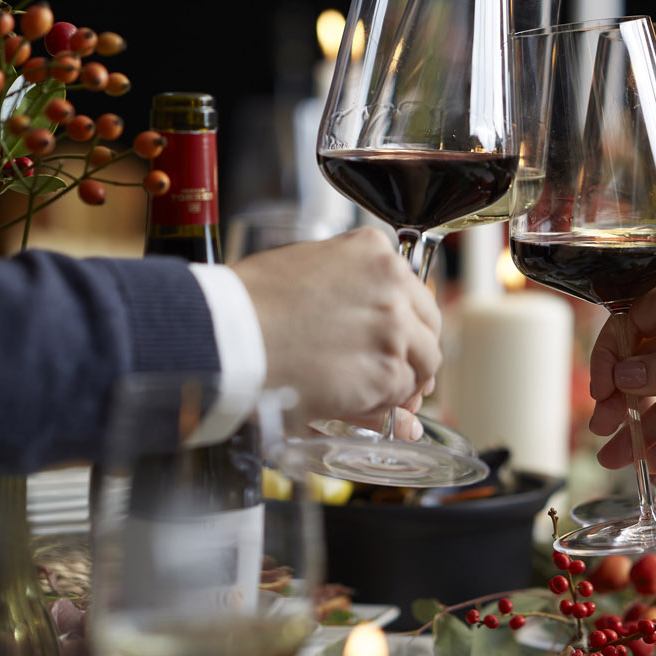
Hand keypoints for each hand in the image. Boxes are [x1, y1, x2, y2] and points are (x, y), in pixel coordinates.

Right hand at [232, 227, 441, 437]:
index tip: (392, 340)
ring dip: (400, 381)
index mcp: (372, 249)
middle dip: (411, 352)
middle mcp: (392, 282)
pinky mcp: (387, 370)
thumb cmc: (249, 305)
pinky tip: (352, 403)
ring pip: (423, 362)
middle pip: (428, 326)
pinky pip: (402, 395)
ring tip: (362, 392)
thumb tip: (377, 328)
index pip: (412, 291)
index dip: (404, 323)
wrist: (227, 335)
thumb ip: (352, 296)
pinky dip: (385, 405)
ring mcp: (395, 326)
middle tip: (384, 373)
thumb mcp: (307, 278)